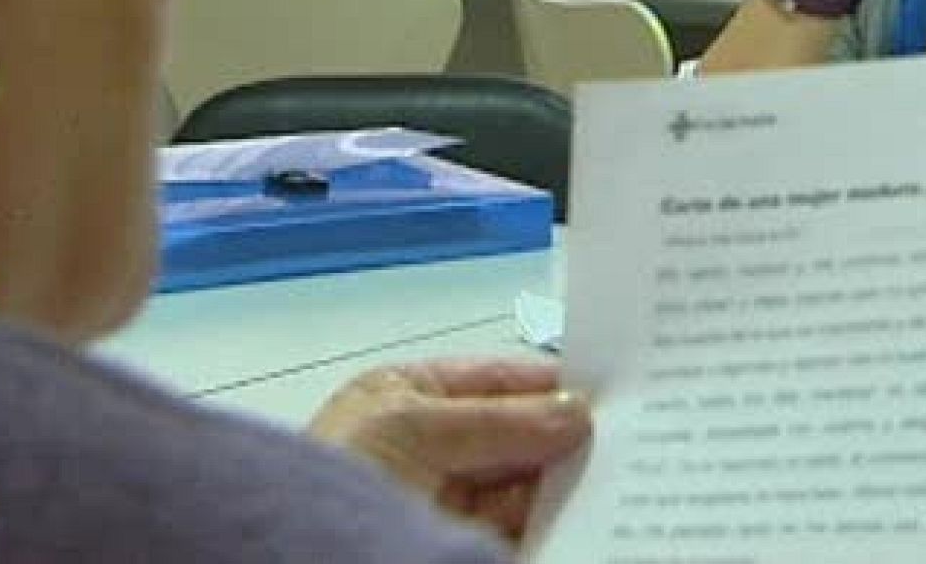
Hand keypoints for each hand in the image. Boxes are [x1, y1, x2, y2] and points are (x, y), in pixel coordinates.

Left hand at [306, 357, 591, 543]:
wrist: (297, 558)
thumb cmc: (330, 483)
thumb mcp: (415, 428)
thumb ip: (498, 420)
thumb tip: (573, 409)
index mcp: (408, 397)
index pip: (495, 379)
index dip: (548, 381)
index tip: (611, 387)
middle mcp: (431, 448)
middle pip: (518, 433)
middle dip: (565, 433)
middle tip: (628, 432)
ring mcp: (448, 504)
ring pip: (526, 487)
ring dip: (566, 481)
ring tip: (619, 471)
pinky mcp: (460, 547)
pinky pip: (520, 531)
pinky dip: (554, 525)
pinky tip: (589, 514)